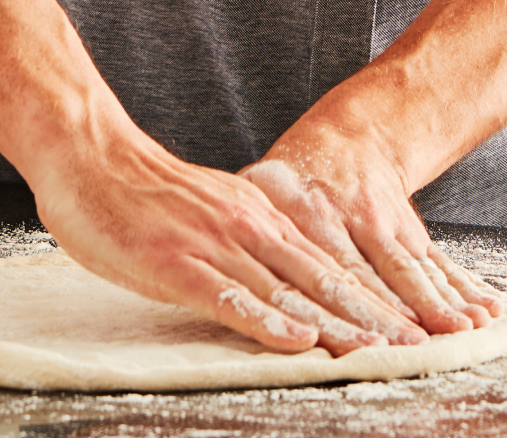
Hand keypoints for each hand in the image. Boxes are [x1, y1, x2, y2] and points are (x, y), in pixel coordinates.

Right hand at [24, 118, 430, 356]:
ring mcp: (216, 245)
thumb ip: (247, 237)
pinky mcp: (178, 264)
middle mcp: (250, 229)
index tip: (410, 324)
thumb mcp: (212, 208)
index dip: (373, 298)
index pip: (328, 265)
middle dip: (374, 318)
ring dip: (337, 327)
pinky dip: (268, 323)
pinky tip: (298, 343)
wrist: (89, 154)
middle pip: (324, 281)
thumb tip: (277, 271)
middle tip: (416, 346)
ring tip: (380, 353)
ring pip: (289, 293)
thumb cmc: (141, 191)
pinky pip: (231, 299)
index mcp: (260, 216)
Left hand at [240, 123, 503, 336]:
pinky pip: (440, 262)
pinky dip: (463, 286)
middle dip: (401, 314)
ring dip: (441, 302)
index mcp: (314, 214)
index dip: (349, 304)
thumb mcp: (263, 188)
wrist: (352, 138)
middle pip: (380, 275)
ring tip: (464, 329)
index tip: (365, 335)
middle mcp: (357, 219)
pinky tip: (485, 308)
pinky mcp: (414, 232)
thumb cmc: (293, 176)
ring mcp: (391, 225)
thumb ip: (248, 222)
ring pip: (415, 268)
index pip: (331, 268)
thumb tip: (220, 264)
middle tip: (418, 346)